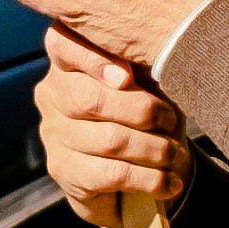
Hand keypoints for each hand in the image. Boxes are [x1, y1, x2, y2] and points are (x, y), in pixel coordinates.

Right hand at [36, 24, 189, 227]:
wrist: (137, 173)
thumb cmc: (146, 116)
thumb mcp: (149, 83)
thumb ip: (143, 66)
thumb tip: (158, 61)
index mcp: (69, 61)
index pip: (62, 44)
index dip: (92, 59)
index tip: (127, 77)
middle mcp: (52, 93)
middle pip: (88, 98)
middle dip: (141, 110)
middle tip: (170, 120)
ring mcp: (53, 133)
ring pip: (108, 139)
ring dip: (154, 149)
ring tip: (176, 155)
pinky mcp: (63, 170)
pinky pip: (111, 174)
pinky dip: (149, 179)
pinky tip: (169, 182)